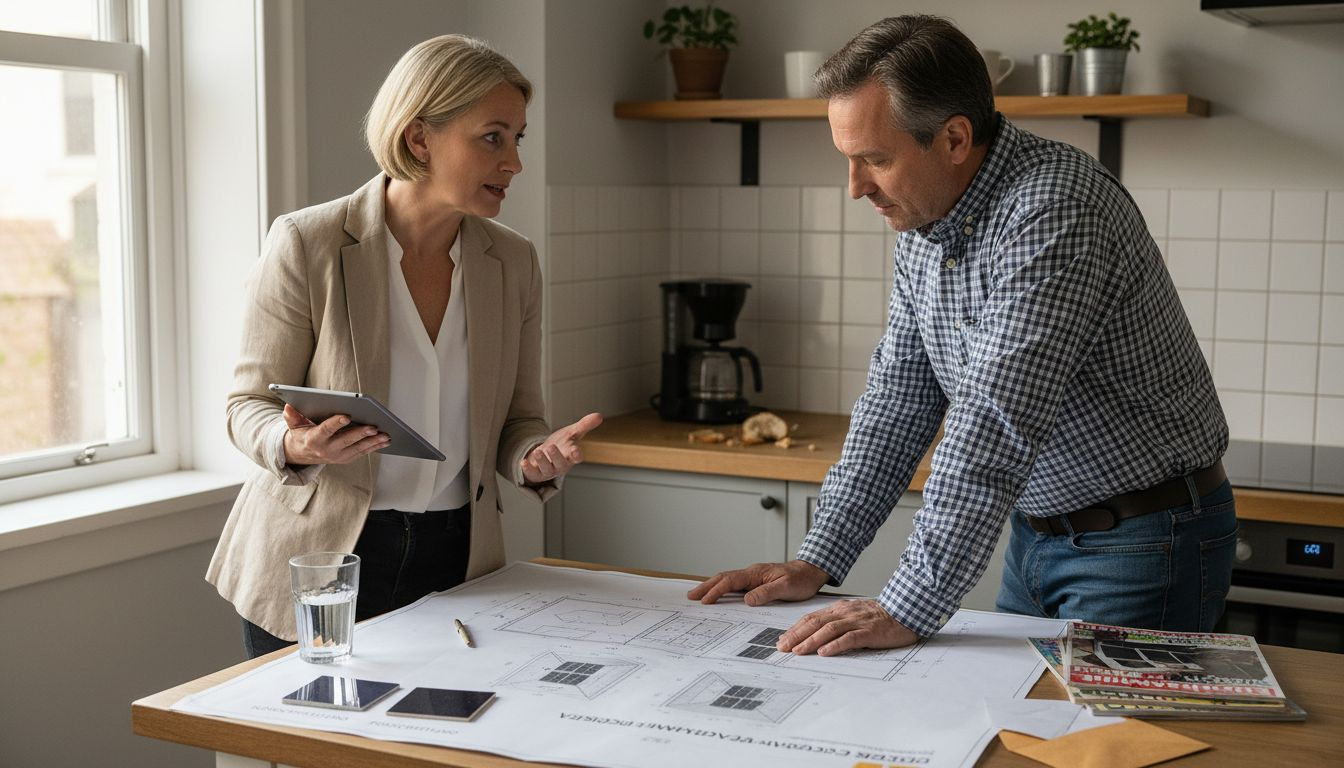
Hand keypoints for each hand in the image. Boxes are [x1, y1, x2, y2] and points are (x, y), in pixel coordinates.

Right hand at [281, 404, 388, 465]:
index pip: (326, 430)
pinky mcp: (346, 459)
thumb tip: (288, 407)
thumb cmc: (302, 434)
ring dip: (373, 442)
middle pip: (346, 440)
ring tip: (386, 435)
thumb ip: (292, 416)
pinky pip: (362, 452)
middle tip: (374, 427)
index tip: (346, 415)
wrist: (303, 455)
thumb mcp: (294, 426)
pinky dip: (374, 447)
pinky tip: (385, 440)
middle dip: (361, 434)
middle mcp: (327, 450)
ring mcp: (338, 456)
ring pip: (358, 448)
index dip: (336, 423)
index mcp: (315, 439)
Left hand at [520, 412, 602, 483]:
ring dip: (542, 461)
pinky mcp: (536, 473)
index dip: (576, 455)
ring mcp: (548, 470)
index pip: (576, 457)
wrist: (544, 455)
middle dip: (556, 456)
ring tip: (537, 451)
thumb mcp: (571, 433)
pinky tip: (523, 461)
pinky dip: (527, 468)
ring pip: (546, 469)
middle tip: (551, 447)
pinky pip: (532, 474)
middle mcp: (561, 465)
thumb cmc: (560, 445)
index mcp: (570, 455)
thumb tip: (599, 415)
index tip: (576, 451)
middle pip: (560, 464)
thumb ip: (584, 425)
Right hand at [687, 560, 829, 606]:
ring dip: (711, 587)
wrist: (811, 572)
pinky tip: (718, 594)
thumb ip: (766, 593)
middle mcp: (752, 573)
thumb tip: (746, 600)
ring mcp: (753, 577)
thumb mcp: (786, 588)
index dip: (716, 590)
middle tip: (690, 596)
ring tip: (698, 595)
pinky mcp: (756, 582)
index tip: (705, 600)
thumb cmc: (801, 580)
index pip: (730, 581)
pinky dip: (722, 588)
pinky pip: (735, 584)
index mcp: (756, 573)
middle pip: (723, 578)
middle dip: (706, 586)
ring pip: (727, 580)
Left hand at [777, 599, 918, 655]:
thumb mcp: (854, 615)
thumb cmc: (879, 617)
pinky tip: (825, 652)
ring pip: (829, 630)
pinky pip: (850, 638)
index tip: (782, 639)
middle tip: (782, 647)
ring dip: (811, 641)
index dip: (795, 629)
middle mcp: (845, 613)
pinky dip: (836, 645)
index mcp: (839, 609)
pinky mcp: (869, 631)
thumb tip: (816, 636)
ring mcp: (857, 621)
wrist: (906, 611)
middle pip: (815, 623)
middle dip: (797, 635)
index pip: (812, 618)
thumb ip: (837, 622)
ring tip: (798, 651)